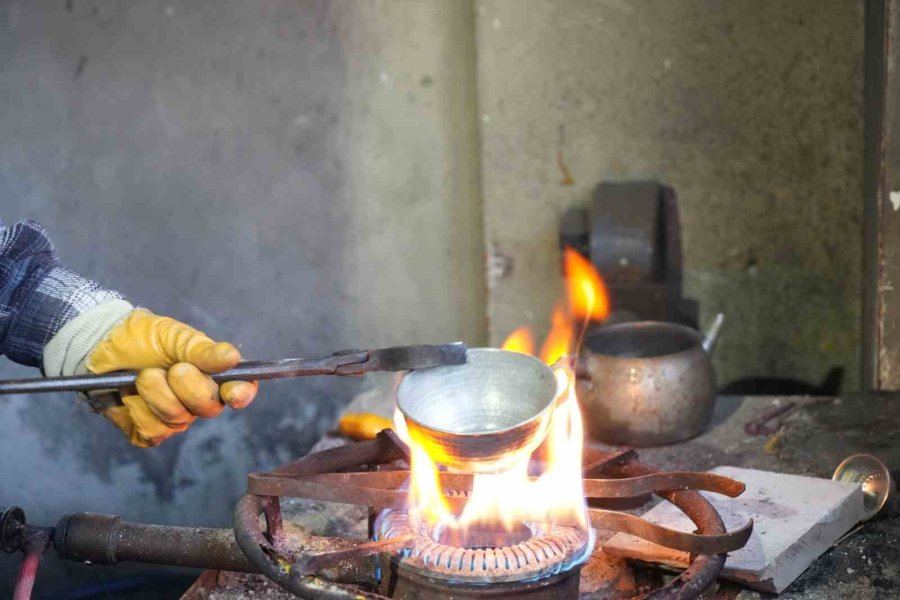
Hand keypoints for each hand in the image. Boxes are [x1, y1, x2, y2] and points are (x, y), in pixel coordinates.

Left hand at [86, 309, 256, 446]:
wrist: (100, 348)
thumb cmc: (142, 337)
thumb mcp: (173, 336)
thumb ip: (203, 350)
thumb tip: (233, 357)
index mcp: (213, 374)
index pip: (241, 389)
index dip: (241, 394)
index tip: (231, 392)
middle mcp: (199, 400)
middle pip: (209, 407)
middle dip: (188, 387)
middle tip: (171, 369)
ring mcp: (175, 418)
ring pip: (177, 419)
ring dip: (156, 394)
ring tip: (143, 375)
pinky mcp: (149, 432)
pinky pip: (152, 431)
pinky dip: (138, 409)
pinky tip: (130, 395)